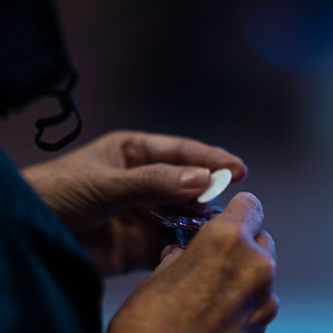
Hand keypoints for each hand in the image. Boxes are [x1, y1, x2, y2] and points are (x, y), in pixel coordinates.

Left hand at [22, 130, 246, 274]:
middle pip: (188, 186)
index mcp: (135, 154)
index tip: (238, 170)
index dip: (211, 159)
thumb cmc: (55, 193)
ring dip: (198, 223)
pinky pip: (168, 246)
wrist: (23, 235)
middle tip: (223, 205)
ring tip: (213, 229)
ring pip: (182, 217)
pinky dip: (183, 249)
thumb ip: (153, 182)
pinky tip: (193, 251)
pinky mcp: (137, 246)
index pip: (181, 152)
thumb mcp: (104, 183)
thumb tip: (202, 180)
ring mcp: (142, 215)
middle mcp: (144, 183)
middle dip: (207, 194)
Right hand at [108, 192, 277, 332]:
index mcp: (228, 240)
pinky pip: (260, 301)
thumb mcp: (159, 274)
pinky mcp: (265, 327)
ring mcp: (264, 299)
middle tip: (213, 259)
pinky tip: (218, 313)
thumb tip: (188, 250)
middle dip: (241, 243)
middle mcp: (255, 265)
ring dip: (244, 274)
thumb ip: (185, 253)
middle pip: (260, 238)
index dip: (236, 210)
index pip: (250, 205)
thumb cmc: (147, 327)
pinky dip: (245, 301)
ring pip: (262, 271)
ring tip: (211, 291)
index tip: (226, 217)